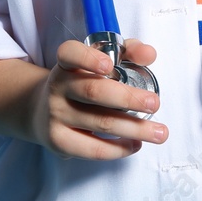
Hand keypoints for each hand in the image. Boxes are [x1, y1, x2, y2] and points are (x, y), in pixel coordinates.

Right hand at [28, 38, 167, 159]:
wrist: (42, 110)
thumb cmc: (81, 81)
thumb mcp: (99, 60)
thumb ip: (127, 52)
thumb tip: (149, 55)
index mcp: (66, 64)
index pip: (70, 54)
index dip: (88, 58)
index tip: (109, 65)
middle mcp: (57, 87)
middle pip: (94, 91)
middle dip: (129, 98)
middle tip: (155, 103)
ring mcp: (56, 115)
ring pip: (100, 122)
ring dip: (134, 128)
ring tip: (159, 132)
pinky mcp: (59, 141)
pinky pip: (93, 148)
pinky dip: (118, 148)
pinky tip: (135, 144)